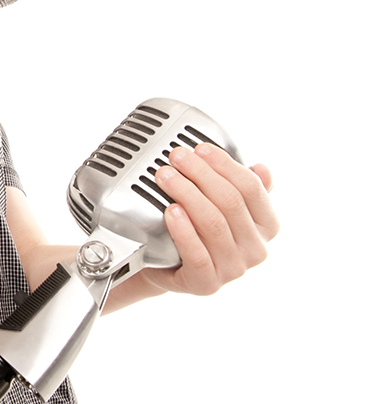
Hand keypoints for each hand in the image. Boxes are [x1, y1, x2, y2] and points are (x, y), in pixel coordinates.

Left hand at [138, 143, 278, 295]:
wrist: (167, 266)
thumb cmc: (198, 230)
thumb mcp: (223, 208)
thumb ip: (242, 189)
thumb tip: (261, 168)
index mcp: (266, 226)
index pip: (252, 188)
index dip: (225, 164)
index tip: (200, 148)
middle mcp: (256, 249)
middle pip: (230, 202)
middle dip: (201, 174)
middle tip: (176, 158)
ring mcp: (233, 269)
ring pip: (213, 224)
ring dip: (187, 194)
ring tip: (166, 177)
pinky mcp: (208, 284)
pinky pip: (197, 254)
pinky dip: (183, 229)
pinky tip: (170, 211)